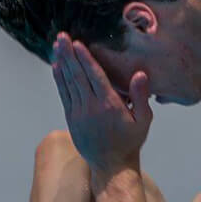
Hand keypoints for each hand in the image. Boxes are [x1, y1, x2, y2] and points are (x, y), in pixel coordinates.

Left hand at [51, 33, 151, 170]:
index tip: (78, 43)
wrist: (111, 165)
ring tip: (57, 45)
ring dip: (61, 62)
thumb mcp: (144, 120)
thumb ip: (141, 96)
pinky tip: (56, 66)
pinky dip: (59, 79)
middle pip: (77, 76)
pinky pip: (63, 94)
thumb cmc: (130, 141)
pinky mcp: (71, 118)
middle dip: (69, 54)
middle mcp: (91, 107)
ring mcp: (78, 113)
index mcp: (109, 105)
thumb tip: (140, 74)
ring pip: (67, 83)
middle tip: (61, 36)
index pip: (95, 77)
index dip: (85, 59)